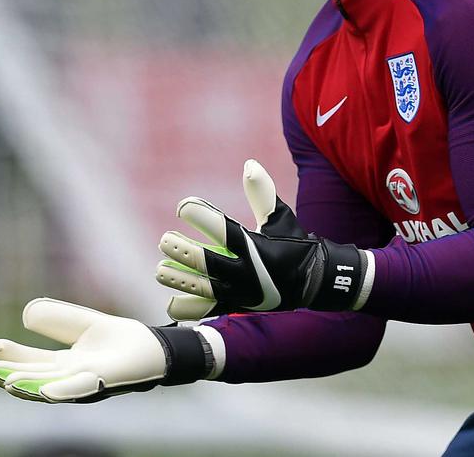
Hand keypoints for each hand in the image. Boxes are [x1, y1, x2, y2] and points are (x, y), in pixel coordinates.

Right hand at [0, 298, 211, 402]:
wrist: (154, 347)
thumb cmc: (119, 339)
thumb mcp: (81, 323)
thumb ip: (57, 319)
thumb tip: (26, 315)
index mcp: (65, 366)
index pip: (32, 363)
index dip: (12, 357)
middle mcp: (72, 378)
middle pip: (37, 379)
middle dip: (13, 377)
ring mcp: (89, 382)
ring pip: (54, 388)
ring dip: (30, 386)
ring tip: (8, 383)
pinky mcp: (107, 381)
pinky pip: (83, 388)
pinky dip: (64, 391)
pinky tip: (45, 391)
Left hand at [156, 159, 370, 320]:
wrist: (313, 283)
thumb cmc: (293, 243)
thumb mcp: (281, 217)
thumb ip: (263, 192)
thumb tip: (249, 163)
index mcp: (257, 247)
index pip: (225, 231)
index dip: (202, 217)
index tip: (183, 207)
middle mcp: (248, 273)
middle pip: (210, 264)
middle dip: (185, 252)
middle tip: (164, 240)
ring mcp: (242, 294)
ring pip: (205, 291)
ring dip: (181, 281)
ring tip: (160, 271)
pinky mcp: (238, 307)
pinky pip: (211, 312)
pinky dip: (190, 310)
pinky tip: (172, 303)